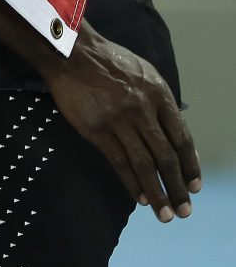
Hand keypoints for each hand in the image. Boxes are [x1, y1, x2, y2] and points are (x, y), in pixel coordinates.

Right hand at [42, 23, 200, 221]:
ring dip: (157, 193)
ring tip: (164, 214)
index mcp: (158, 93)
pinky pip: (119, 161)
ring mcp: (118, 119)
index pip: (181, 138)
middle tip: (184, 210)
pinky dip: (131, 183)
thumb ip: (160, 103)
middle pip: (165, 156)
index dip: (190, 166)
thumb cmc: (109, 62)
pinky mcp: (96, 128)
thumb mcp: (144, 74)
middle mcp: (142, 108)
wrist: (72, 53)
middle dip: (177, 187)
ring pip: (144, 164)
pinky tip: (139, 197)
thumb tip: (178, 138)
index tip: (194, 187)